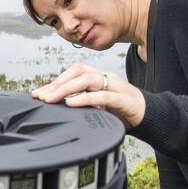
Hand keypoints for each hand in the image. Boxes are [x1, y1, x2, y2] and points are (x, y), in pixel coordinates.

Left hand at [30, 63, 145, 128]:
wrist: (149, 117)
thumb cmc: (121, 111)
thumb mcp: (97, 106)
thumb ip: (81, 103)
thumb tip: (58, 107)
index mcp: (99, 78)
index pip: (73, 73)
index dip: (54, 82)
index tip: (38, 93)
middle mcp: (106, 78)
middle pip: (78, 71)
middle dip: (57, 83)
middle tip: (41, 96)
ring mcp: (115, 86)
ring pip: (88, 79)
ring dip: (67, 89)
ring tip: (52, 99)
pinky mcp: (124, 99)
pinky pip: (103, 95)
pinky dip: (85, 98)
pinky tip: (72, 104)